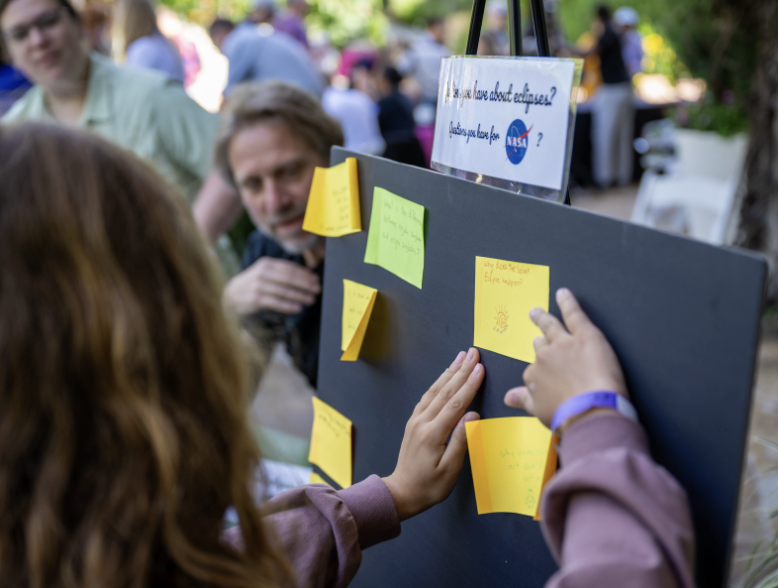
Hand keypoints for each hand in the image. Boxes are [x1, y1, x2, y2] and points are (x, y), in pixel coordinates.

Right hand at [223, 257, 320, 315]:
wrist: (232, 294)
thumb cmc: (255, 283)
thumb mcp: (265, 272)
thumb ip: (282, 272)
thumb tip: (307, 276)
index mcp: (267, 263)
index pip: (290, 268)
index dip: (305, 274)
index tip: (316, 280)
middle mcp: (262, 272)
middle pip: (289, 278)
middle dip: (305, 284)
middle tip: (317, 290)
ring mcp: (258, 286)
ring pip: (284, 291)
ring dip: (300, 296)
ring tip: (311, 300)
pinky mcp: (255, 299)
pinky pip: (275, 303)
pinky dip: (288, 306)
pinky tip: (298, 308)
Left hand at [383, 348, 482, 520]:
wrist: (402, 492)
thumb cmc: (430, 486)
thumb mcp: (450, 470)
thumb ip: (461, 441)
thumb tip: (473, 415)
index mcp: (433, 434)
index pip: (455, 403)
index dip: (469, 384)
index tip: (480, 368)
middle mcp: (422, 422)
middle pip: (445, 391)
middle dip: (461, 370)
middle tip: (473, 352)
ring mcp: (416, 420)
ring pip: (435, 390)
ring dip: (449, 371)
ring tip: (461, 357)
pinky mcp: (414, 422)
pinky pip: (427, 396)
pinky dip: (439, 382)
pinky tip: (445, 375)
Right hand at [504, 288, 627, 430]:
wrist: (589, 413)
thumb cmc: (566, 417)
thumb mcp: (539, 411)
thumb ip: (524, 400)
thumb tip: (508, 398)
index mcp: (534, 376)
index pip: (533, 371)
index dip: (539, 373)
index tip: (542, 375)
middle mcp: (545, 358)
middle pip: (540, 347)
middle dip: (539, 343)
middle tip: (538, 338)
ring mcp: (564, 345)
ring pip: (551, 327)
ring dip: (543, 318)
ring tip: (537, 312)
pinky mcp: (585, 336)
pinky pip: (573, 315)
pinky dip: (567, 302)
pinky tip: (563, 293)